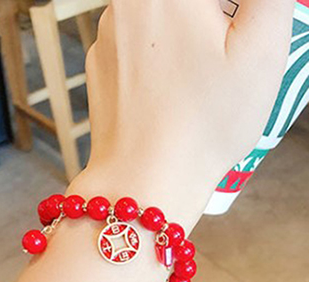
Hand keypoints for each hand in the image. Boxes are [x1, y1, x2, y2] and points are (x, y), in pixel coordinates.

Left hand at [74, 0, 293, 221]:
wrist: (142, 183)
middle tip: (225, 50)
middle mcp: (124, 4)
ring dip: (188, 32)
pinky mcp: (98, 69)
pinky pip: (138, 47)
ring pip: (159, 15)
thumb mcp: (262, 46)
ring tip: (203, 74)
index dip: (230, 12)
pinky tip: (174, 92)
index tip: (238, 29)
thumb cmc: (204, 124)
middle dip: (214, 17)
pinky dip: (160, 57)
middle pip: (183, 3)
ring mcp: (104, 38)